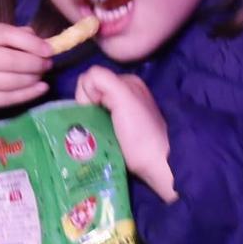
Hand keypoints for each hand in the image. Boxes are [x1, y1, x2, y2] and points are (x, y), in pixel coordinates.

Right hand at [0, 23, 51, 129]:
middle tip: (47, 64)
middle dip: (35, 63)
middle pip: (11, 61)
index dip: (31, 43)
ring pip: (11, 81)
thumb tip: (41, 41)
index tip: (49, 50)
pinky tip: (40, 89)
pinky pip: (8, 98)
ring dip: (33, 78)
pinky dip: (28, 94)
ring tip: (41, 75)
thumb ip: (11, 35)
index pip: (6, 35)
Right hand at [76, 67, 174, 201]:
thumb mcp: (123, 97)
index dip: (86, 95)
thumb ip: (102, 79)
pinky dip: (95, 127)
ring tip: (97, 134)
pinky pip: (99, 121)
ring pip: (93, 108)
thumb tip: (85, 86)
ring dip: (90, 119)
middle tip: (96, 125)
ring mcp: (124, 111)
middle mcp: (125, 93)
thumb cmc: (139, 132)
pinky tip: (101, 138)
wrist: (157, 164)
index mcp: (126, 81)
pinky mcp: (122, 128)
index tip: (94, 112)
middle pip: (91, 94)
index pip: (90, 79)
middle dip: (88, 108)